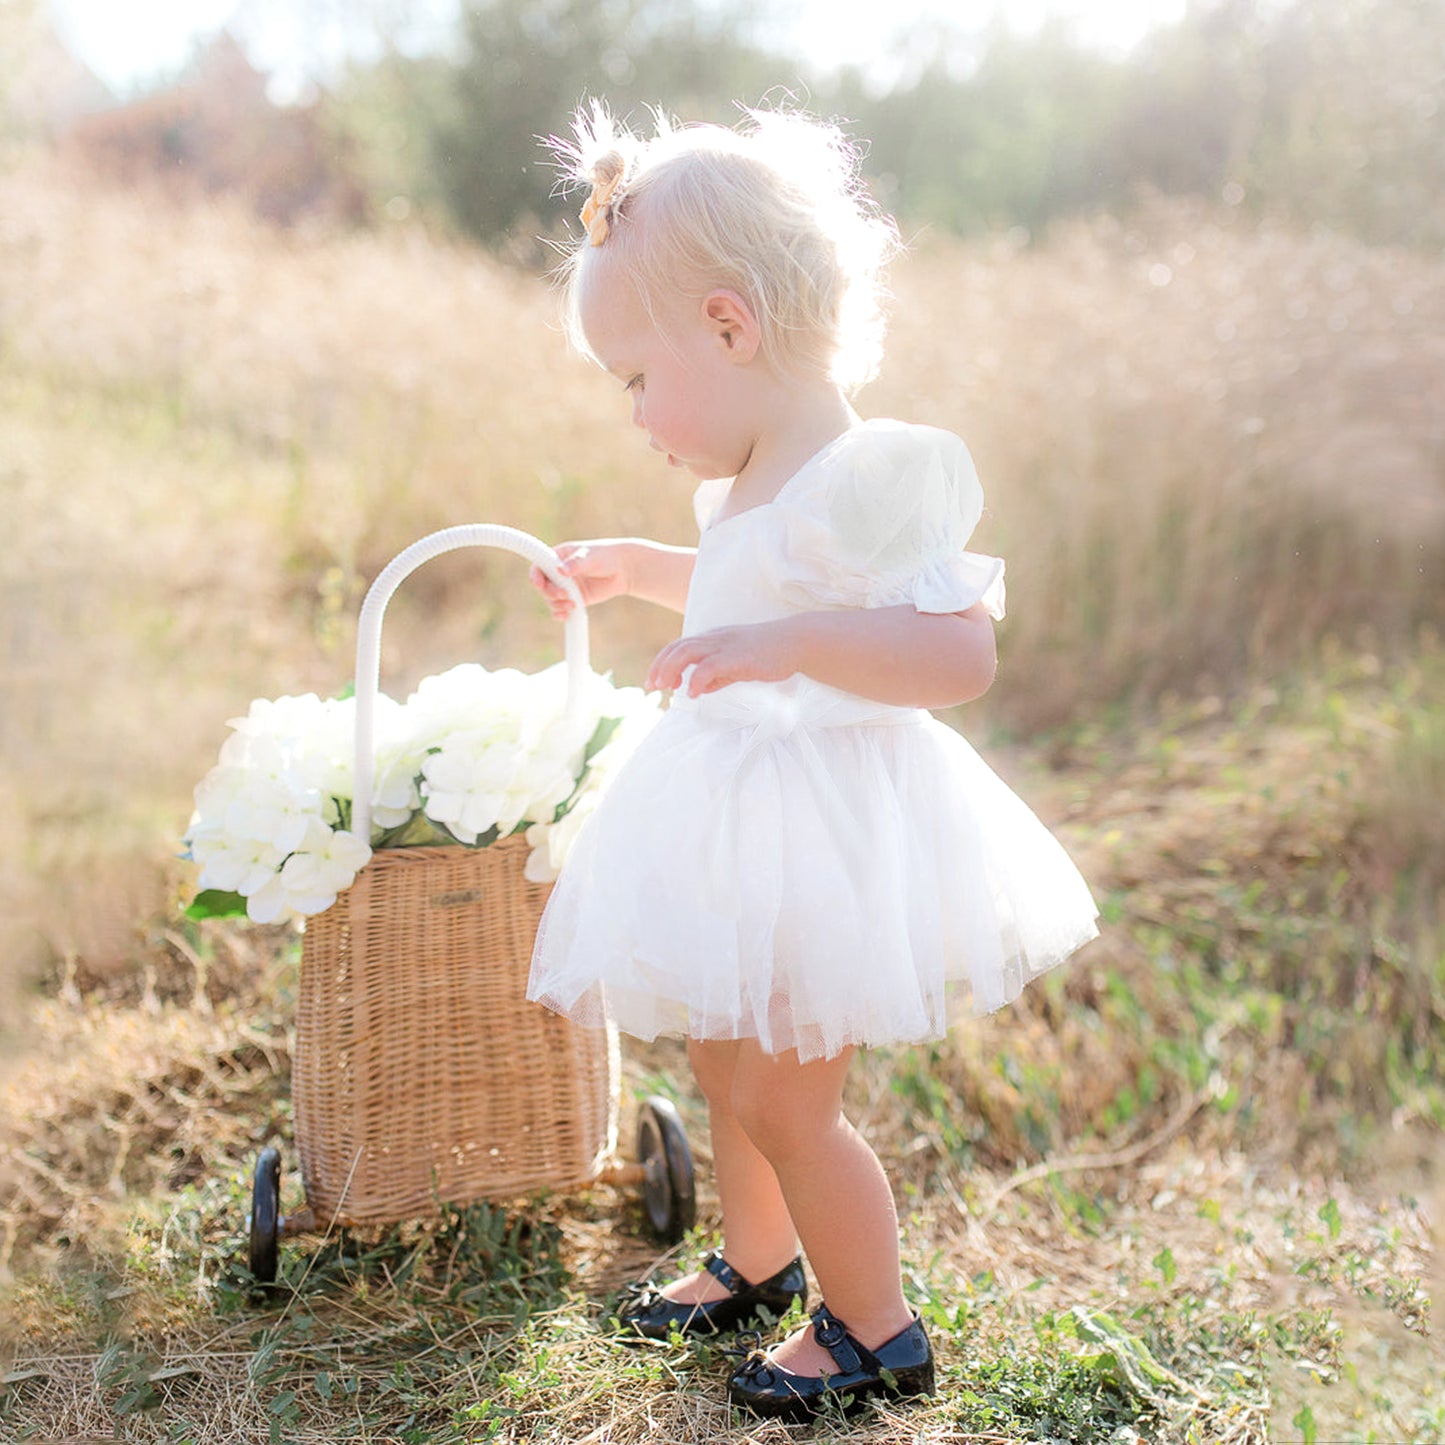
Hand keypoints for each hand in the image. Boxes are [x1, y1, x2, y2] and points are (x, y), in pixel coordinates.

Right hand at [529, 540, 633, 619]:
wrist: (624, 570)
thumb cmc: (606, 556)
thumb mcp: (590, 557)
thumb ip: (576, 563)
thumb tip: (561, 570)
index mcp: (558, 557)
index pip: (539, 566)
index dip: (535, 576)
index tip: (539, 584)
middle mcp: (558, 573)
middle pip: (544, 587)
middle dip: (551, 593)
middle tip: (564, 594)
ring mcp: (566, 587)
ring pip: (551, 600)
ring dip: (557, 605)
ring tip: (572, 605)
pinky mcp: (575, 599)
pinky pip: (561, 609)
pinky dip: (560, 614)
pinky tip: (566, 616)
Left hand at [646, 619, 801, 695]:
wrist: (795, 642)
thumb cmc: (768, 653)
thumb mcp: (737, 664)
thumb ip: (718, 675)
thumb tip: (699, 689)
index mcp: (713, 639)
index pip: (679, 646)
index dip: (662, 662)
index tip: (655, 682)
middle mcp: (715, 639)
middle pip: (677, 648)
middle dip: (660, 667)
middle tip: (653, 688)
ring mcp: (726, 646)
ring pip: (688, 652)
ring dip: (672, 670)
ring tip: (667, 688)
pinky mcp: (738, 657)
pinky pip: (710, 667)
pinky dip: (697, 679)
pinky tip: (693, 694)